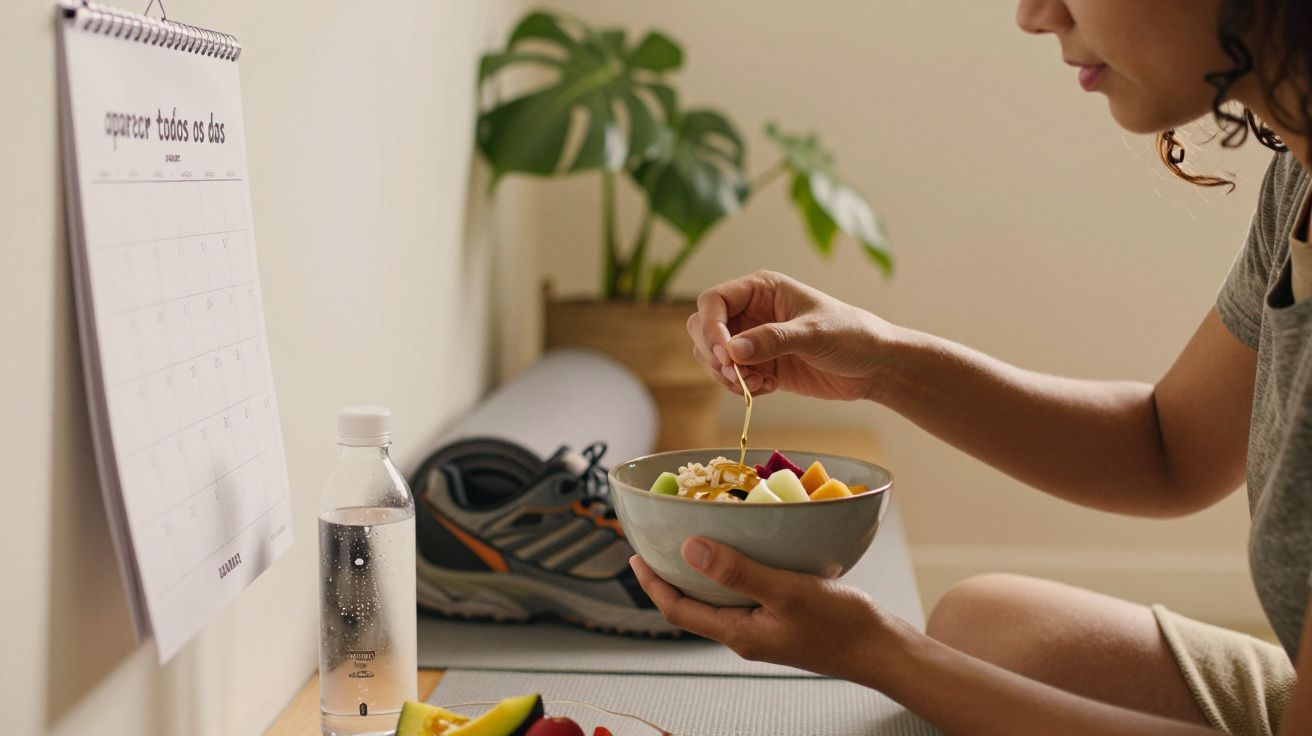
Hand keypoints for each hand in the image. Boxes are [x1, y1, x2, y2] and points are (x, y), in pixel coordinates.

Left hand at [629, 538, 886, 680]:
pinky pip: (744, 594)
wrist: (881, 649)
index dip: (652, 584)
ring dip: (701, 573)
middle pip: (693, 606)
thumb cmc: (840, 625)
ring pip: (718, 599)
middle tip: (656, 544)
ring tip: (691, 542)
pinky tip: (742, 550)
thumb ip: (738, 571)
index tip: (634, 556)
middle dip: (670, 577)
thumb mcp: (787, 592)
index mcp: (738, 632)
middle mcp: (745, 633)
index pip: (678, 610)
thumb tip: (689, 550)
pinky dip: (732, 572)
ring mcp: (763, 628)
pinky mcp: (781, 619)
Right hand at [686, 270, 889, 400]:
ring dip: (725, 374)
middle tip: (736, 373)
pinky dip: (741, 387)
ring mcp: (754, 341)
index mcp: (761, 290)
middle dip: (713, 354)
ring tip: (755, 383)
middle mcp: (752, 312)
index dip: (710, 326)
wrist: (874, 366)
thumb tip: (733, 351)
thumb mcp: (813, 333)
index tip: (725, 353)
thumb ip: (772, 340)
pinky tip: (767, 388)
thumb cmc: (851, 335)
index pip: (713, 301)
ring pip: (713, 356)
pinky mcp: (761, 366)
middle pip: (703, 328)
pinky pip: (732, 377)